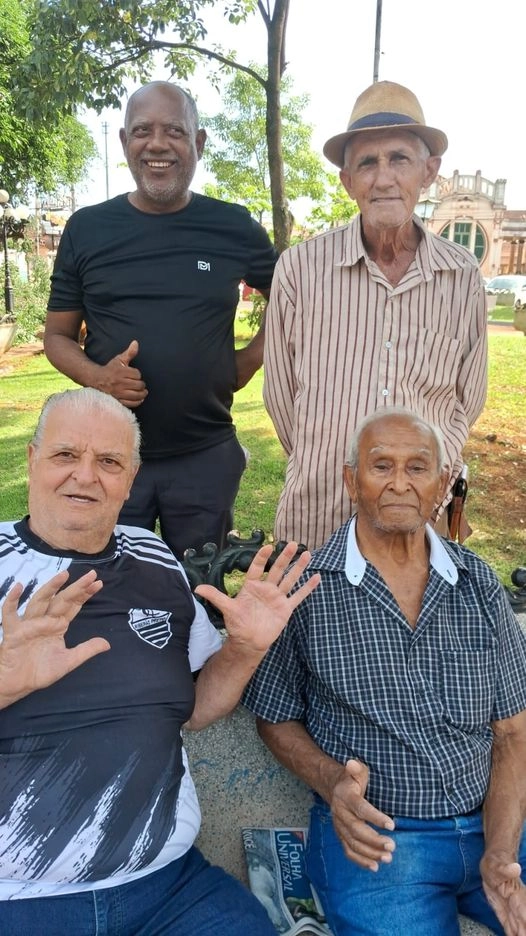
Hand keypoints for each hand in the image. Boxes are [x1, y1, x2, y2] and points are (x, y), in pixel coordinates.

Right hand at [0, 570, 109, 707]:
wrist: (19, 684)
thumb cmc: (41, 671)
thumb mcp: (68, 661)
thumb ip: (86, 650)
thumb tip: (108, 643)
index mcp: (57, 625)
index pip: (73, 605)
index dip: (85, 594)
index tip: (98, 583)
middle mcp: (44, 620)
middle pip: (61, 600)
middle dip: (76, 588)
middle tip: (91, 575)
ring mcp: (29, 624)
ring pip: (39, 601)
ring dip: (50, 588)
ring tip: (63, 576)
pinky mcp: (14, 632)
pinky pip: (9, 614)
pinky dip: (11, 600)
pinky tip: (18, 586)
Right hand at [98, 339, 147, 407]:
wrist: (96, 380)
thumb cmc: (110, 369)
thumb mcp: (119, 359)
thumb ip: (129, 353)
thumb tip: (136, 342)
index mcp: (120, 372)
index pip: (137, 374)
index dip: (138, 374)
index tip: (134, 375)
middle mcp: (119, 383)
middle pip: (139, 385)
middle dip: (141, 384)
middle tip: (140, 384)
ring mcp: (118, 393)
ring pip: (136, 395)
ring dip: (142, 393)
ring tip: (142, 391)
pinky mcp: (117, 401)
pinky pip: (131, 403)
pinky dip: (137, 401)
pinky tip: (139, 398)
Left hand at [195, 542, 319, 654]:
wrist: (249, 642)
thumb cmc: (237, 624)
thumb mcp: (227, 608)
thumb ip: (215, 596)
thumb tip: (197, 588)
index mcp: (252, 586)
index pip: (257, 568)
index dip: (262, 557)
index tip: (268, 546)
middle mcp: (266, 589)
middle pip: (277, 569)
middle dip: (285, 557)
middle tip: (293, 543)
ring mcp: (277, 597)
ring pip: (290, 579)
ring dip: (298, 567)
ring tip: (307, 554)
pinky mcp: (286, 608)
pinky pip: (298, 596)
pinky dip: (307, 587)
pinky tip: (316, 577)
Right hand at [330, 759, 395, 871]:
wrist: (334, 789)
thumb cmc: (352, 780)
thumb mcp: (356, 771)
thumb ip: (356, 769)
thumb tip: (352, 763)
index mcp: (345, 797)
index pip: (360, 808)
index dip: (375, 817)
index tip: (392, 825)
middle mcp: (340, 814)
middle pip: (356, 830)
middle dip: (374, 840)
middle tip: (392, 845)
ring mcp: (339, 827)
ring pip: (353, 844)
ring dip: (370, 853)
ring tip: (388, 857)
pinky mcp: (340, 836)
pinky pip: (348, 851)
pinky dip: (361, 861)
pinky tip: (375, 866)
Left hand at [481, 851, 525, 934]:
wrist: (493, 860)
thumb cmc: (496, 861)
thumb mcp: (497, 864)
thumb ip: (506, 869)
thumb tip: (515, 868)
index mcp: (517, 893)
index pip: (524, 911)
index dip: (525, 918)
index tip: (523, 929)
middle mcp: (516, 903)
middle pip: (523, 922)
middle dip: (523, 930)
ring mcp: (510, 907)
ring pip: (517, 925)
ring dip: (519, 932)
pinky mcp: (502, 909)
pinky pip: (508, 924)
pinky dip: (511, 932)